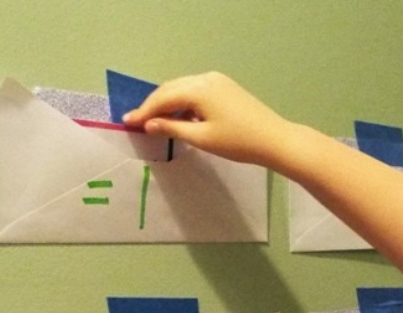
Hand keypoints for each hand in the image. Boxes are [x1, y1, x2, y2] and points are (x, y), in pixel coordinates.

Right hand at [123, 72, 291, 166]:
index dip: (144, 111)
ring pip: (183, 89)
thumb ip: (173, 129)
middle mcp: (205, 78)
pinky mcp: (225, 87)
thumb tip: (149, 124)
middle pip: (171, 89)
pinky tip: (180, 117)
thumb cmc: (238, 143)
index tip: (128, 122)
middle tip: (137, 121)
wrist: (274, 140)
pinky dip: (185, 103)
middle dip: (153, 105)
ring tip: (156, 121)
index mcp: (198, 89)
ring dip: (169, 103)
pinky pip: (197, 91)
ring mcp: (217, 80)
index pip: (162, 98)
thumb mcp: (202, 138)